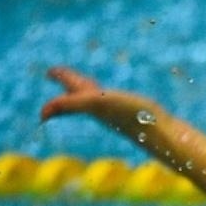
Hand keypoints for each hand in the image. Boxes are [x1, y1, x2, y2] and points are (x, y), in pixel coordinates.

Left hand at [40, 66, 161, 134]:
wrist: (163, 132)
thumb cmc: (130, 116)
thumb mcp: (95, 103)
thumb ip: (69, 105)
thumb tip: (42, 114)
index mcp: (90, 104)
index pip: (68, 95)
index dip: (59, 83)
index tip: (48, 74)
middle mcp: (102, 109)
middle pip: (79, 93)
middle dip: (68, 82)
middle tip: (56, 72)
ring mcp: (118, 112)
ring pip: (96, 97)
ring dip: (86, 87)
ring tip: (84, 82)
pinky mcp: (135, 114)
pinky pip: (115, 101)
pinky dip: (109, 94)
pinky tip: (116, 97)